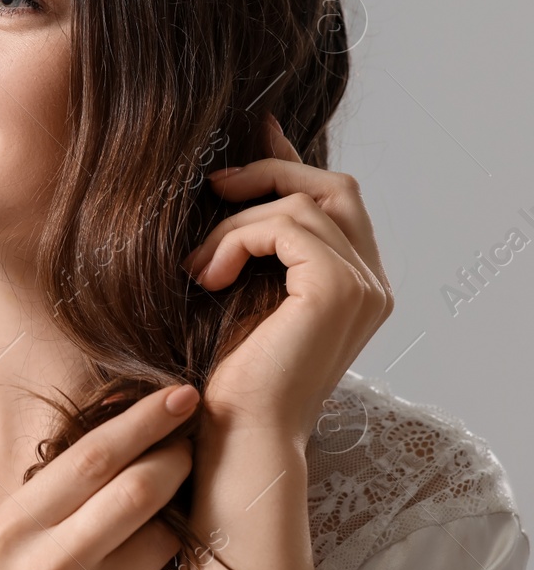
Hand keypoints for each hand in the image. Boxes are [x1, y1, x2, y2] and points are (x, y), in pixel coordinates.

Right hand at [0, 384, 197, 569]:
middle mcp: (49, 565)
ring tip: (173, 496)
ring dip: (180, 509)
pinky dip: (170, 553)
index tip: (180, 394)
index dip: (144, 421)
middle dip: (175, 456)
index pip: (91, 458)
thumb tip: (135, 428)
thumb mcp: (14, 527)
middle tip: (190, 440)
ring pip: (163, 537)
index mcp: (16, 525)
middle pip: (136, 492)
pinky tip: (159, 546)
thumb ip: (63, 486)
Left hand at [181, 115, 392, 441]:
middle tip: (216, 184)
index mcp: (357, 286)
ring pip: (301, 205)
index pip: (336, 201)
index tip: (254, 133)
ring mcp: (363, 286)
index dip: (294, 162)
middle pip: (335, 188)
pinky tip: (207, 275)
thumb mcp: (240, 291)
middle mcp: (373, 284)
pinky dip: (236, 239)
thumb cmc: (230, 377)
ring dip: (236, 222)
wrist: (238, 435)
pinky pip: (285, 227)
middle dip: (272, 174)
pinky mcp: (337, 289)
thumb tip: (230, 179)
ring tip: (196, 265)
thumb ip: (253, 243)